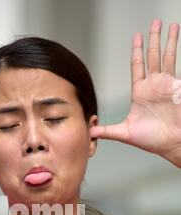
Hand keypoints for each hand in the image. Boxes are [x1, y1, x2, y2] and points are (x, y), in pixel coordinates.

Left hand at [89, 19, 180, 167]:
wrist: (171, 144)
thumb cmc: (152, 140)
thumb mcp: (125, 133)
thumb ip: (107, 130)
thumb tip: (89, 131)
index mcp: (140, 92)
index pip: (137, 66)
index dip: (137, 50)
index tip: (137, 36)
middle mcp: (154, 85)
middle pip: (153, 55)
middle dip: (153, 38)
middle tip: (155, 23)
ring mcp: (167, 84)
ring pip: (167, 56)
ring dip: (168, 40)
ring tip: (170, 24)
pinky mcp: (178, 87)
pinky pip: (178, 66)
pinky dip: (178, 52)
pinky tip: (178, 39)